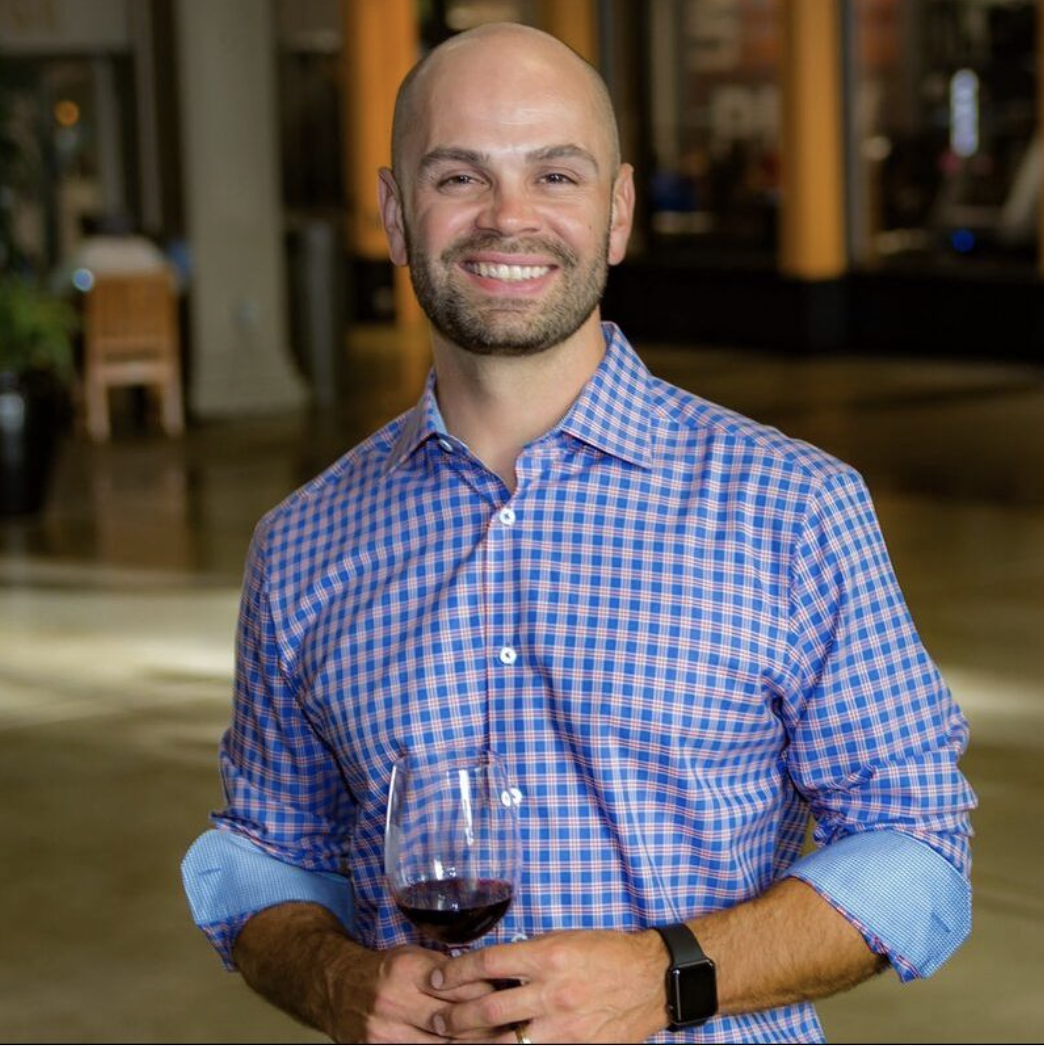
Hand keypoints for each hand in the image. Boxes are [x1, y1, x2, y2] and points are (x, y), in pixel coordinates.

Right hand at [325, 942, 495, 1043]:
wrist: (338, 987)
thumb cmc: (383, 969)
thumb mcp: (412, 956)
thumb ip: (445, 969)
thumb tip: (484, 980)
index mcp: (405, 970)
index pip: (456, 987)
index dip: (484, 994)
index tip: (504, 996)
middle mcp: (393, 1001)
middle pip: (450, 1020)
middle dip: (481, 1025)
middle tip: (507, 1025)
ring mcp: (385, 1031)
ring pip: (438, 1045)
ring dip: (467, 1043)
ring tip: (492, 1040)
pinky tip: (462, 1044)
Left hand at [429, 929, 668, 1043]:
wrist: (650, 978)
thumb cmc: (604, 952)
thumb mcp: (562, 940)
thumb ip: (527, 956)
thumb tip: (490, 968)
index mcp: (547, 955)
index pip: (487, 963)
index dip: (455, 973)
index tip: (436, 979)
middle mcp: (552, 991)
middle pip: (488, 1010)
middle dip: (455, 1018)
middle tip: (436, 1020)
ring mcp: (564, 1026)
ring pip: (505, 1043)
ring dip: (475, 1044)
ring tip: (455, 1043)